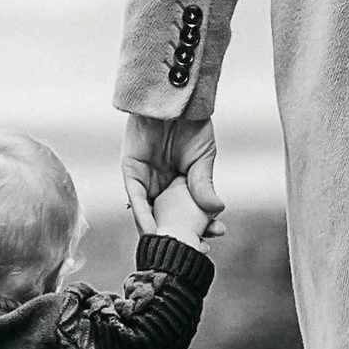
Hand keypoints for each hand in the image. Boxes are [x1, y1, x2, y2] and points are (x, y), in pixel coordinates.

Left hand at [121, 110, 222, 238]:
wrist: (176, 98)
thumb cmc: (190, 124)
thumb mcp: (203, 158)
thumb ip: (204, 184)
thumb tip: (218, 210)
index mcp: (178, 184)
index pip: (186, 213)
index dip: (198, 229)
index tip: (212, 241)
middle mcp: (159, 185)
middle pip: (167, 218)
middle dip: (180, 236)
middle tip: (197, 250)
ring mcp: (144, 180)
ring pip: (149, 213)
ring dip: (160, 233)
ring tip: (174, 251)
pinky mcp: (131, 170)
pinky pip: (136, 198)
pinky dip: (143, 215)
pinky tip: (153, 232)